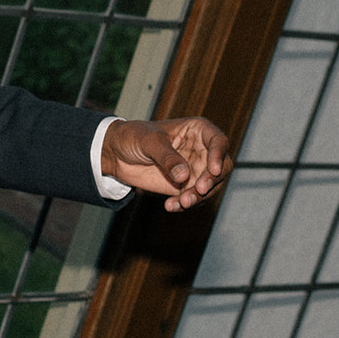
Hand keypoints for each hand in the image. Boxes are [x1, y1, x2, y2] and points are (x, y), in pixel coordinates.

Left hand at [100, 117, 231, 211]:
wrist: (117, 154)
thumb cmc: (134, 137)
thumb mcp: (149, 142)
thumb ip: (167, 157)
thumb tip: (185, 175)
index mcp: (197, 131)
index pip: (218, 141)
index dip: (219, 156)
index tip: (213, 170)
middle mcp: (201, 150)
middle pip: (220, 167)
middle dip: (212, 181)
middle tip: (199, 190)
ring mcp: (195, 169)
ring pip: (209, 187)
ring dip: (198, 197)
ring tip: (181, 202)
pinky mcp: (184, 186)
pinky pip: (193, 198)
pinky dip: (185, 204)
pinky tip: (171, 206)